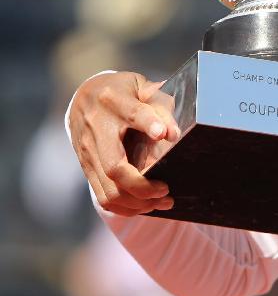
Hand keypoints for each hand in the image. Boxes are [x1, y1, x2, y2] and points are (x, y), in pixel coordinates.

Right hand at [68, 72, 180, 216]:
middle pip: (115, 167)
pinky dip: (126, 208)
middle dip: (143, 186)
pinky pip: (103, 196)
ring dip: (139, 203)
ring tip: (164, 201)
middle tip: (167, 189)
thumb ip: (159, 105)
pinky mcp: (86, 167)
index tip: (164, 134)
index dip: (148, 123)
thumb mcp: (142, 87)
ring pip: (109, 189)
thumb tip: (173, 135)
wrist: (84, 95)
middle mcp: (96, 127)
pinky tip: (146, 205)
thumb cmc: (124, 91)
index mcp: (114, 100)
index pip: (132, 113)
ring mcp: (87, 150)